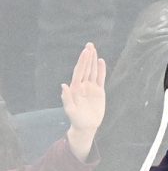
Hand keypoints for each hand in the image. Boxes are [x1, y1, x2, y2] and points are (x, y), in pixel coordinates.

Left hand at [62, 42, 106, 161]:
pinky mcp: (99, 91)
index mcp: (76, 88)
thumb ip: (67, 98)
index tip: (85, 52)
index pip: (79, 71)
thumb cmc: (76, 119)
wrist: (86, 125)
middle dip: (87, 57)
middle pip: (86, 68)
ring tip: (94, 49)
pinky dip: (101, 70)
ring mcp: (91, 87)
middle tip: (89, 45)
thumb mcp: (70, 110)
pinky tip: (101, 61)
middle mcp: (83, 85)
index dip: (82, 61)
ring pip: (93, 71)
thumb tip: (63, 85)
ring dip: (93, 60)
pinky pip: (100, 78)